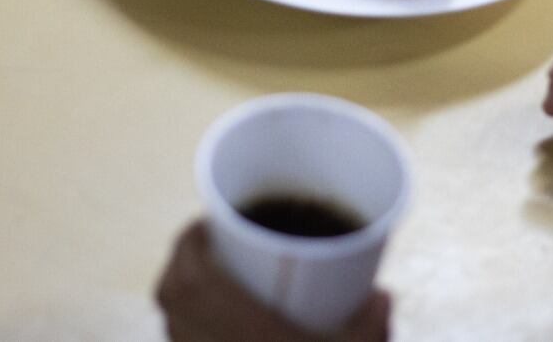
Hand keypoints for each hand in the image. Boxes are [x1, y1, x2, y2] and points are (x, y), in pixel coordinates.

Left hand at [156, 222, 390, 341]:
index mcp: (230, 322)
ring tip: (213, 281)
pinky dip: (184, 328)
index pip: (187, 268)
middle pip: (170, 289)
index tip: (209, 221)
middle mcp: (199, 340)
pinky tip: (211, 329)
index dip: (189, 238)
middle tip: (216, 246)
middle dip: (186, 261)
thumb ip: (370, 328)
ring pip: (171, 320)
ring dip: (182, 294)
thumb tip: (382, 296)